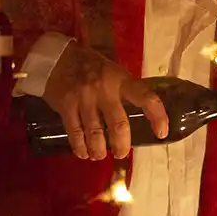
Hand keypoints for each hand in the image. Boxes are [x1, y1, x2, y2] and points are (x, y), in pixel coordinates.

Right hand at [42, 43, 167, 159]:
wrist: (55, 59)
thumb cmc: (91, 67)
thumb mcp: (114, 71)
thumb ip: (126, 90)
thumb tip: (142, 113)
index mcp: (121, 80)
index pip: (146, 97)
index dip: (157, 116)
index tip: (161, 133)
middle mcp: (104, 90)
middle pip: (118, 124)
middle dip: (122, 144)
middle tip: (122, 153)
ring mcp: (84, 99)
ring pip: (95, 132)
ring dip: (99, 149)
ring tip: (100, 156)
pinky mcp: (66, 106)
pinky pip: (74, 132)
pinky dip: (80, 146)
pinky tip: (83, 153)